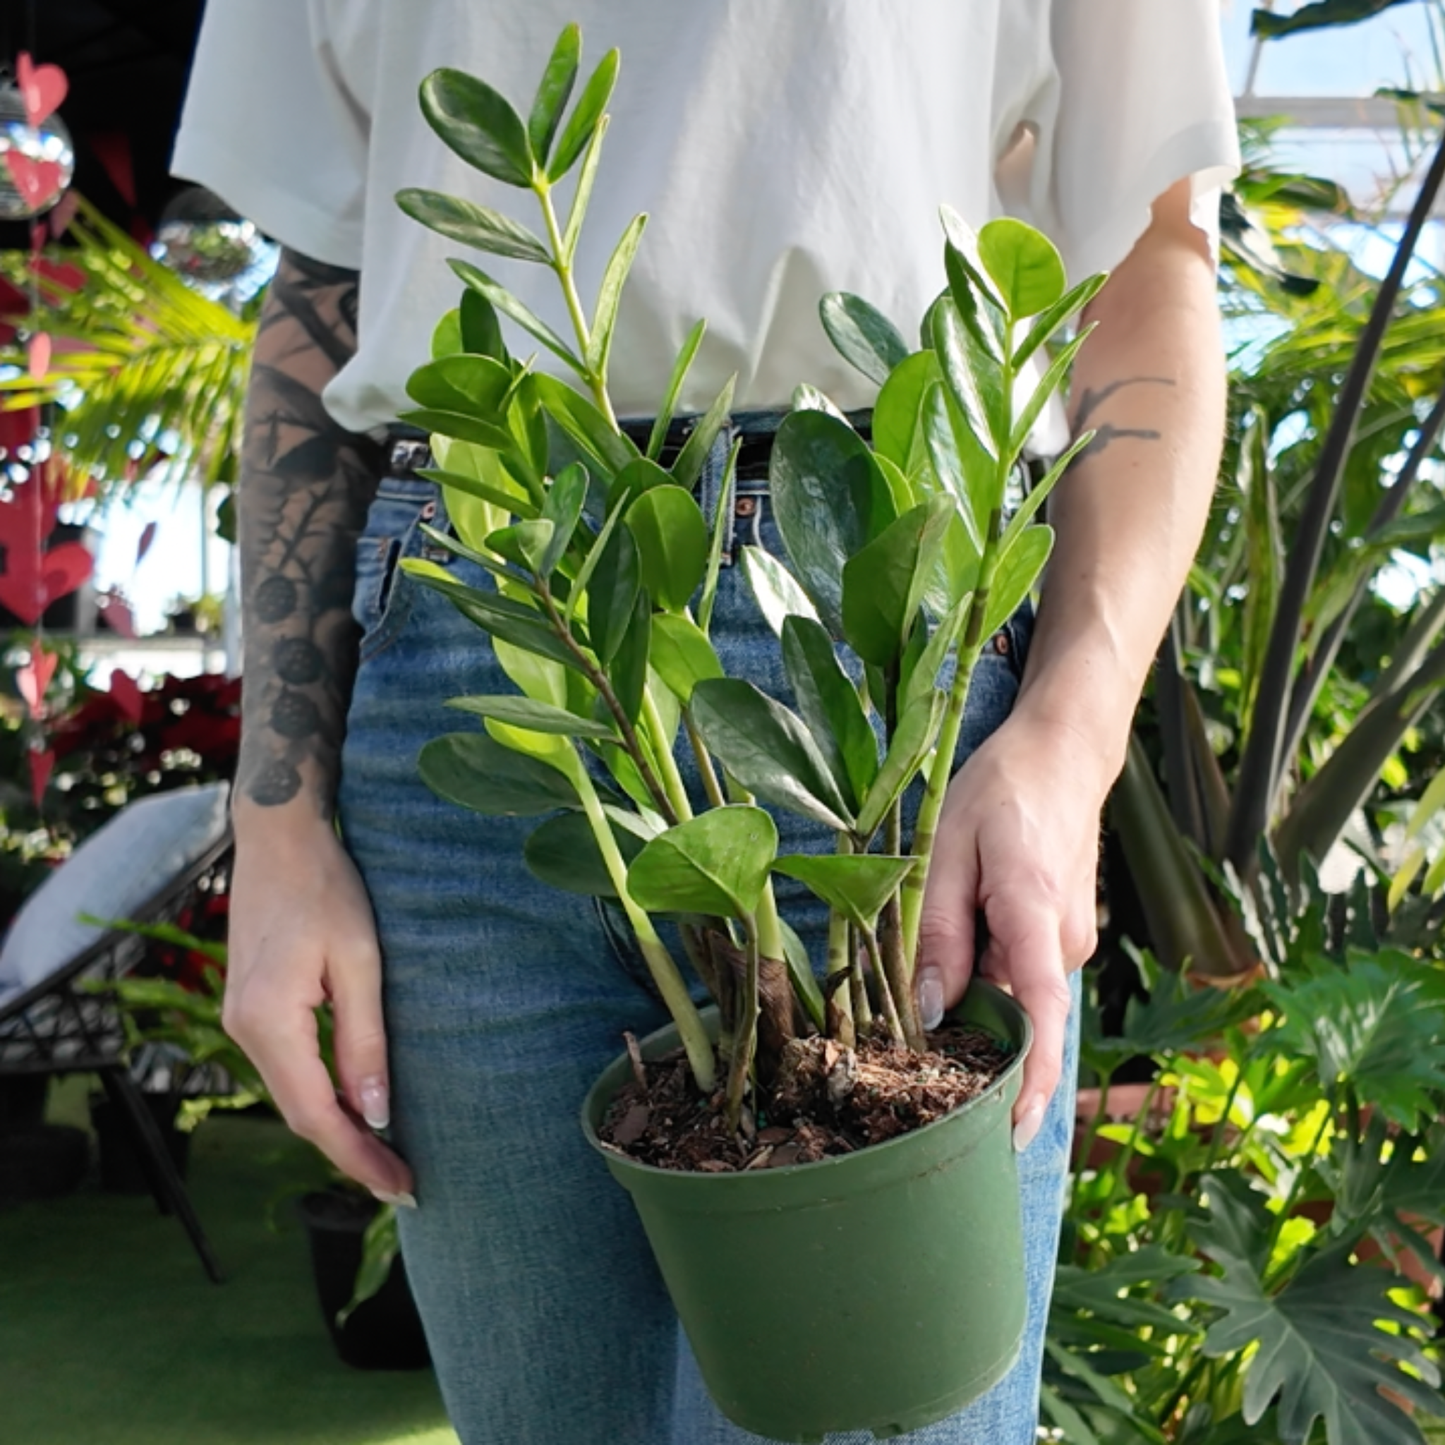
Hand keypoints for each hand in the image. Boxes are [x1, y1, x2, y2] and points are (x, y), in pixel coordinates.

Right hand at [224, 812, 413, 1203]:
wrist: (278, 838)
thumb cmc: (328, 887)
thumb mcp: (360, 961)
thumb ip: (365, 1040)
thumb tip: (376, 1114)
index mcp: (269, 1021)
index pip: (318, 1114)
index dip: (359, 1156)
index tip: (401, 1186)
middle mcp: (243, 1029)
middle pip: (300, 1114)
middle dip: (351, 1153)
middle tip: (403, 1184)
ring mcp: (240, 1019)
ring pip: (292, 1095)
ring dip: (337, 1128)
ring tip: (387, 1156)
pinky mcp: (250, 1007)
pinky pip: (287, 1068)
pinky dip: (321, 1096)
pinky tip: (355, 1107)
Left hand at [915, 711, 1104, 1150]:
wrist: (1063, 755)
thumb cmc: (1001, 791)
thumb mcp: (948, 848)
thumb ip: (938, 932)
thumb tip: (934, 1013)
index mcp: (1035, 912)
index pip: (1040, 1014)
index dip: (1030, 1081)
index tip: (1012, 1133)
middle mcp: (1065, 940)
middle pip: (1012, 1011)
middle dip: (968, 1028)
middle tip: (910, 1028)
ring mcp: (1070, 940)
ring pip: (1011, 991)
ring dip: (972, 985)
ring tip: (935, 944)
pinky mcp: (1063, 937)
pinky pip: (1019, 972)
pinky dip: (987, 970)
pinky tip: (962, 937)